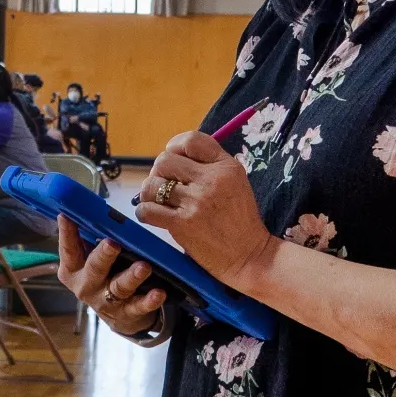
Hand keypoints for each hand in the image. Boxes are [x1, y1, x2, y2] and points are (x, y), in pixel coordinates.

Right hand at [56, 216, 166, 335]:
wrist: (116, 315)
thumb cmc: (102, 276)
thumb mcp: (88, 260)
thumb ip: (88, 239)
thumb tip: (88, 208)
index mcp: (73, 270)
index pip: (68, 249)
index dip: (67, 234)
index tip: (67, 216)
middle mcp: (86, 285)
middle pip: (94, 269)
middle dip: (103, 255)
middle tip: (113, 243)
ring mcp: (106, 301)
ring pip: (119, 287)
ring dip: (131, 277)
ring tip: (143, 267)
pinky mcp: (127, 313)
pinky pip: (139, 306)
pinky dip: (150, 300)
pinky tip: (159, 293)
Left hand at [132, 130, 275, 287]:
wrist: (250, 256)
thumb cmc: (239, 220)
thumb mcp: (236, 183)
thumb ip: (209, 166)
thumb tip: (173, 154)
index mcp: (227, 166)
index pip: (191, 140)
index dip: (175, 146)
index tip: (175, 159)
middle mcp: (212, 180)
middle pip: (164, 160)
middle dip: (159, 173)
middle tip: (166, 187)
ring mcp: (197, 202)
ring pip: (152, 184)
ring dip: (150, 193)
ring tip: (161, 202)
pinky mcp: (183, 224)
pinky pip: (147, 209)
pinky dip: (145, 212)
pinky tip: (154, 216)